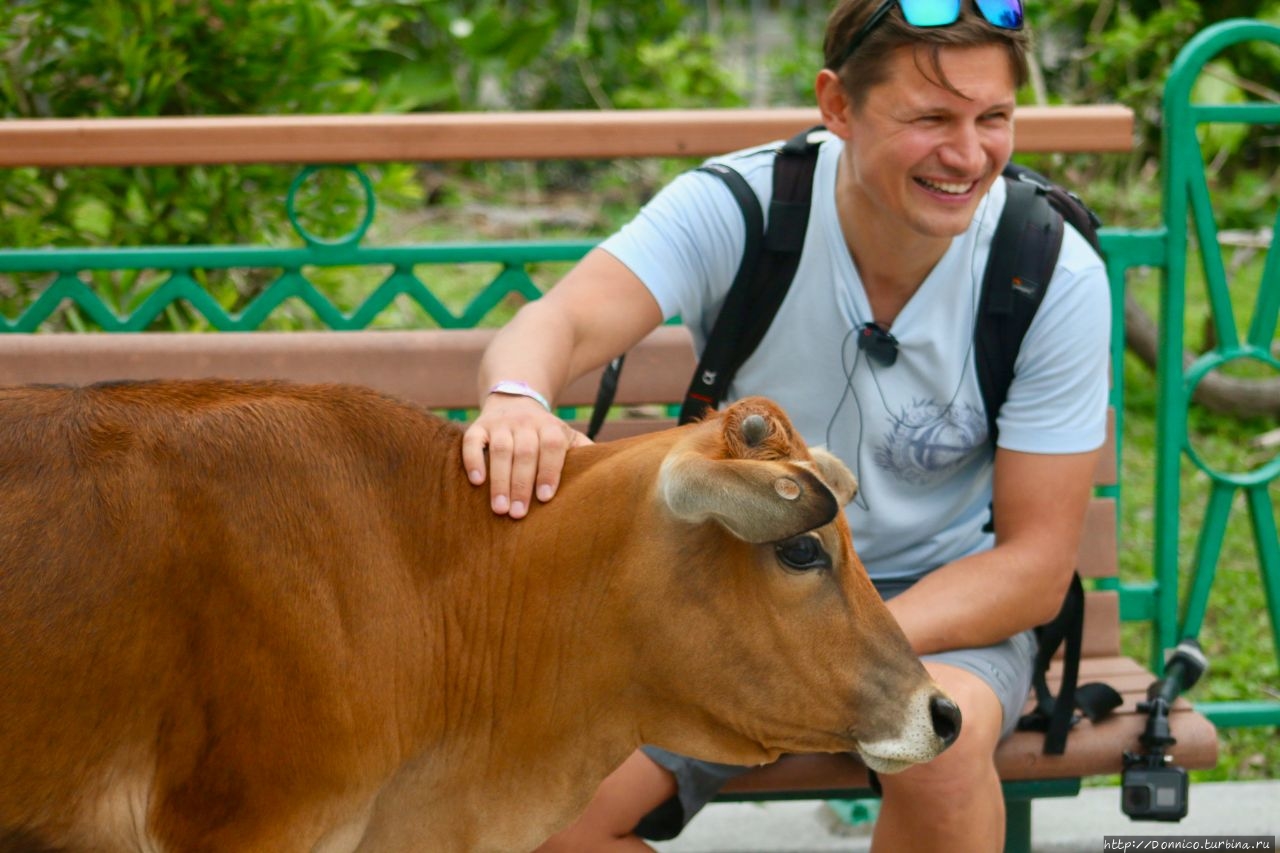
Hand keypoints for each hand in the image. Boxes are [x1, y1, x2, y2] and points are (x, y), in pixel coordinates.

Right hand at [461, 394, 592, 517]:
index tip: (545, 498)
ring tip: (499, 508)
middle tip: (518, 514)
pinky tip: (476, 481)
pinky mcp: (479, 426)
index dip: (549, 471)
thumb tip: (609, 476)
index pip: (552, 447)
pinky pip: (472, 441)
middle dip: (522, 484)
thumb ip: (584, 452)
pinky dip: (473, 460)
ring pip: (499, 449)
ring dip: (499, 479)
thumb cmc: (545, 432)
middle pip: (525, 452)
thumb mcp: (567, 436)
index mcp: (550, 427)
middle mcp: (526, 423)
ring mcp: (501, 424)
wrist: (516, 398)